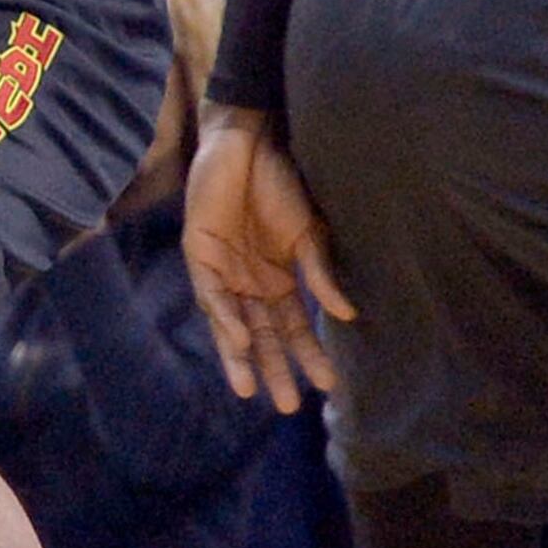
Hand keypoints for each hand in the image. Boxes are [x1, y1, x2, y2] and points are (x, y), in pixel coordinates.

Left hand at [181, 107, 356, 412]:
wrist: (249, 141)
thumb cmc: (281, 181)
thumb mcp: (308, 232)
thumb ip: (320, 272)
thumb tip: (348, 316)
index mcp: (277, 278)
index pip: (293, 327)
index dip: (308, 354)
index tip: (327, 385)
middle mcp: (248, 281)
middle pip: (261, 335)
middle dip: (273, 368)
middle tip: (286, 407)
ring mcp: (222, 270)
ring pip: (230, 323)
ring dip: (240, 356)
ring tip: (251, 389)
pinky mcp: (198, 252)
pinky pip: (210, 293)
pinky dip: (224, 316)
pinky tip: (238, 338)